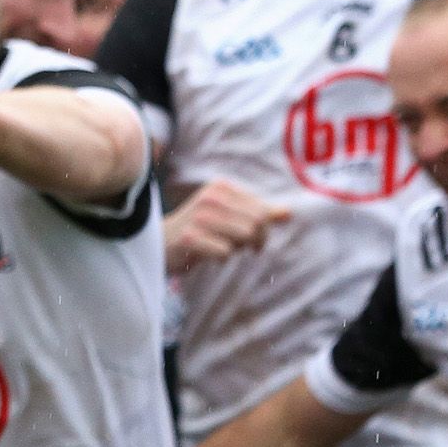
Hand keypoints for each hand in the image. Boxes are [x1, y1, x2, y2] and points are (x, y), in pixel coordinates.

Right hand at [164, 181, 292, 271]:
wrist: (159, 243)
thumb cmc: (198, 229)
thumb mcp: (227, 215)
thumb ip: (257, 212)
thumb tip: (288, 213)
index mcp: (220, 188)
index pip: (261, 210)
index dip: (264, 228)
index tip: (252, 239)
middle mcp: (210, 199)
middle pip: (257, 224)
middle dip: (256, 240)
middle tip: (247, 249)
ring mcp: (199, 218)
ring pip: (244, 237)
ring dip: (238, 249)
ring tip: (224, 249)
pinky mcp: (190, 239)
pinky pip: (225, 252)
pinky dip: (221, 258)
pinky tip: (208, 255)